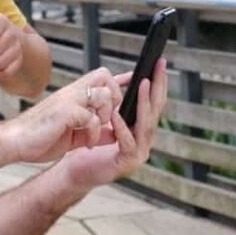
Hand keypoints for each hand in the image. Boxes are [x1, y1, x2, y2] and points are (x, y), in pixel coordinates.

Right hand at [3, 67, 128, 163]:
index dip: (119, 79)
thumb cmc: (39, 137)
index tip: (132, 79)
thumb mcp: (72, 133)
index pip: (101, 77)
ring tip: (94, 132)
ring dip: (105, 115)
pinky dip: (93, 133)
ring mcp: (68, 100)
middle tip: (106, 118)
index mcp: (73, 94)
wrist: (13, 142)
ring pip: (103, 94)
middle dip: (114, 96)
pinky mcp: (65, 112)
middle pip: (105, 76)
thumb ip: (92, 129)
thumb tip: (113, 132)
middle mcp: (72, 92)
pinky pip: (91, 117)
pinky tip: (85, 144)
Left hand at [57, 58, 167, 188]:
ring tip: (143, 84)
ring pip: (145, 125)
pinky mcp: (127, 163)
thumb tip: (129, 76)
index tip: (160, 62)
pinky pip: (127, 143)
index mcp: (141, 129)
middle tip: (159, 67)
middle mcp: (144, 140)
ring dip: (143, 103)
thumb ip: (118, 102)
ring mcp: (139, 153)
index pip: (154, 102)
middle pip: (155, 111)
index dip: (158, 82)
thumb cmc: (89, 144)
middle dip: (157, 87)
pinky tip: (116, 115)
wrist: (75, 171)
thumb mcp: (105, 118)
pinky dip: (122, 128)